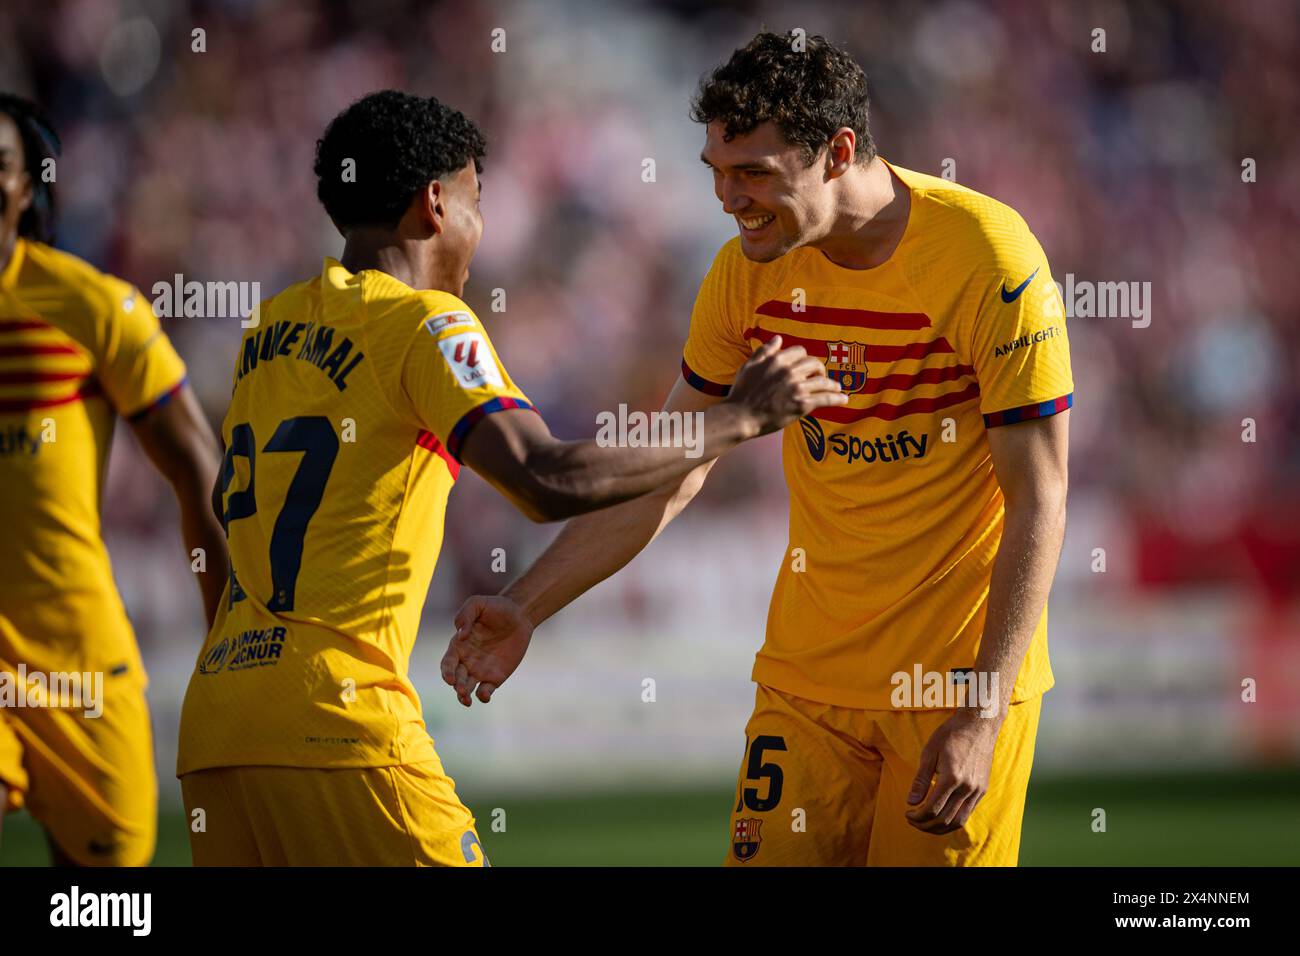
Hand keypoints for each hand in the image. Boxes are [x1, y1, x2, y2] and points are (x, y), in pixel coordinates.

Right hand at [441, 595, 534, 706]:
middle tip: (462, 689)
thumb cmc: (496, 607)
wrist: (520, 615)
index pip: (447, 662)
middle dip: (456, 686)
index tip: (450, 678)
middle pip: (456, 679)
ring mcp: (480, 670)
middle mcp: (466, 660)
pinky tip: (484, 695)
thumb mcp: (478, 603)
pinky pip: (485, 691)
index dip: (446, 672)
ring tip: (467, 699)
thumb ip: (465, 615)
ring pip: (466, 688)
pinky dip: (482, 696)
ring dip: (463, 696)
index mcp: (458, 645)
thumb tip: (461, 636)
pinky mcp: (495, 677)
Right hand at [725, 335, 846, 435]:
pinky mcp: (802, 404)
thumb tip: (778, 338)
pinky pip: (825, 398)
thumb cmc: (742, 393)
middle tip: (820, 376)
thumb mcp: (749, 366)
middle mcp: (789, 371)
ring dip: (832, 384)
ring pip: (823, 381)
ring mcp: (797, 387)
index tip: (806, 366)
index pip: (800, 352)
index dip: (804, 358)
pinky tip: (844, 399)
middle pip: (813, 364)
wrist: (740, 416)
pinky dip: (837, 398)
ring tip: (836, 388)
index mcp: (777, 360)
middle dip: (819, 369)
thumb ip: (765, 351)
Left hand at [904, 710, 1001, 833]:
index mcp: (952, 778)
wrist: (978, 725)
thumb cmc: (951, 735)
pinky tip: (942, 816)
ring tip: (925, 824)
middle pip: (944, 819)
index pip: (932, 809)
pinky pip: (968, 813)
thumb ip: (920, 779)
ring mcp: (977, 790)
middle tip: (912, 821)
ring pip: (958, 821)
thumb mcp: (930, 752)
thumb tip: (910, 802)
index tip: (907, 814)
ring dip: (940, 828)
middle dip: (925, 825)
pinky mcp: (982, 790)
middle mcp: (967, 788)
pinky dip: (953, 820)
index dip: (917, 816)